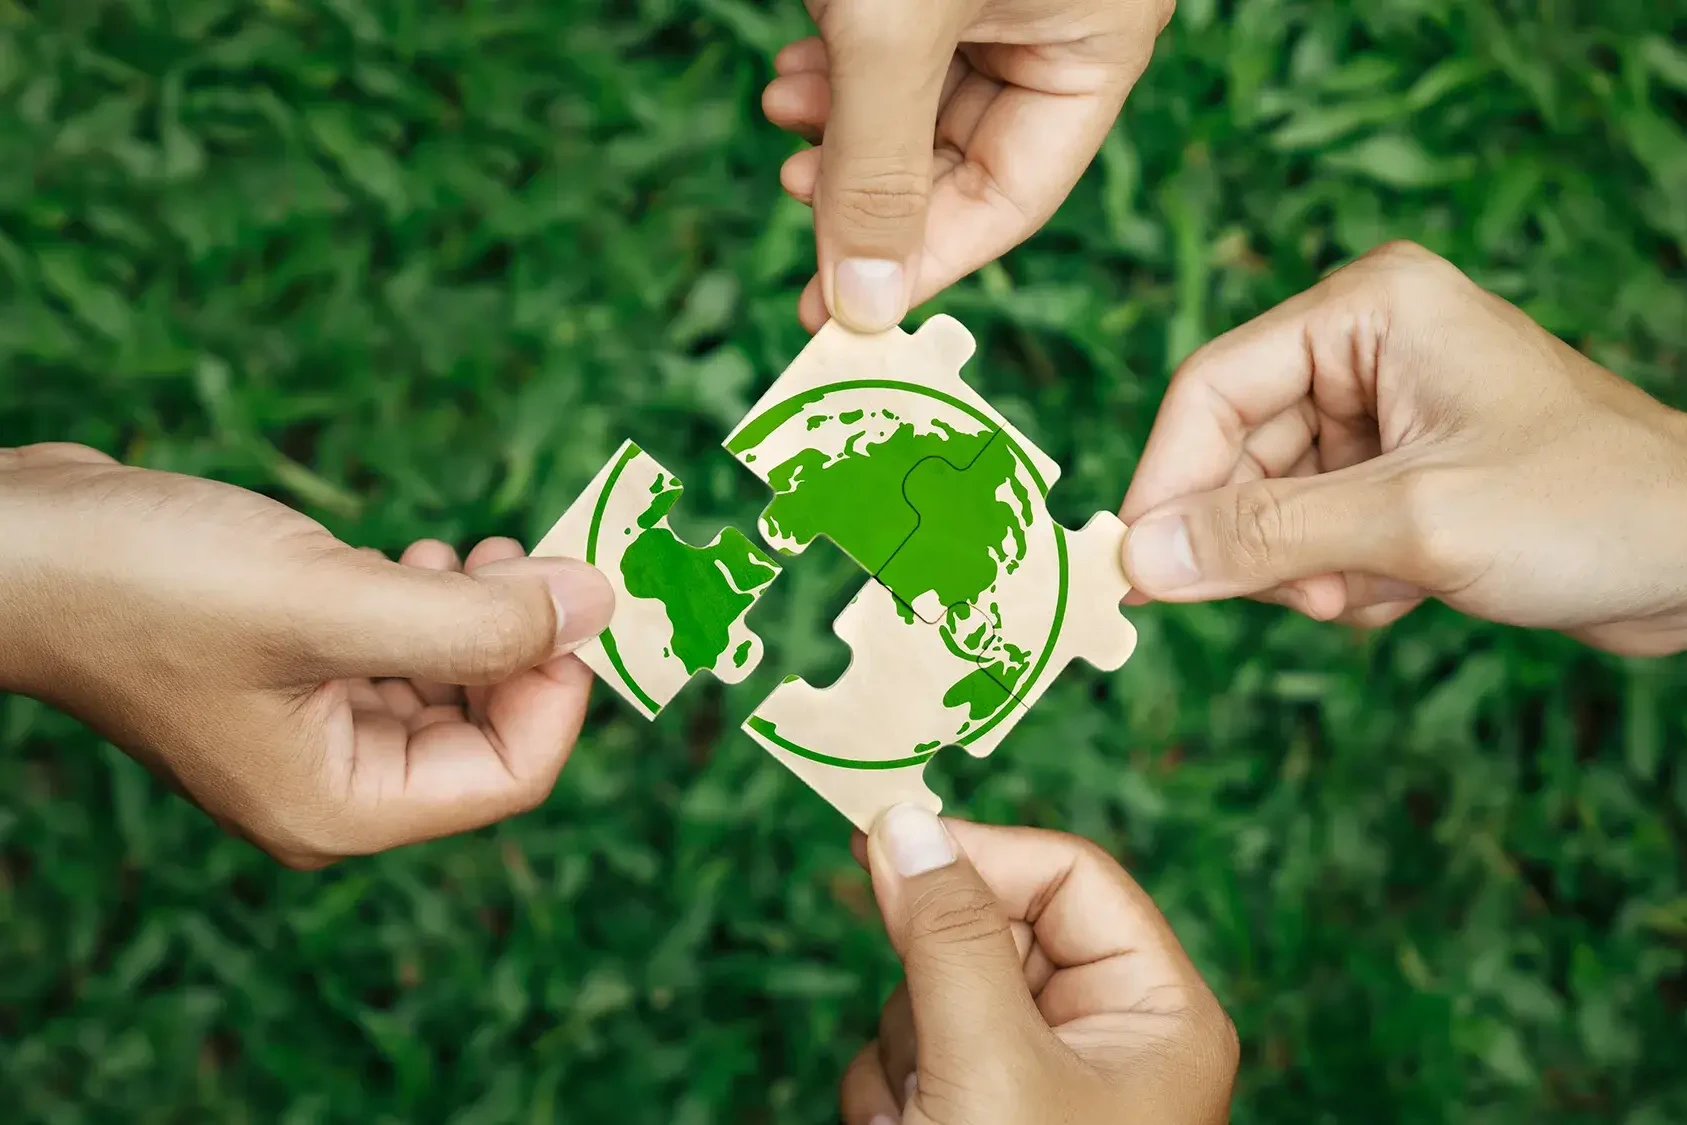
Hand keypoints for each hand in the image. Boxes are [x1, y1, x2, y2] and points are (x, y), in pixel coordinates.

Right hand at [0, 443, 613, 866]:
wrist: (13, 548)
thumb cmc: (150, 586)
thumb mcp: (333, 603)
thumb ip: (477, 619)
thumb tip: (600, 603)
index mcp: (343, 805)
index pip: (515, 771)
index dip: (563, 682)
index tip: (578, 589)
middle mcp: (333, 787)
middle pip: (489, 730)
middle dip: (524, 641)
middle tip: (527, 551)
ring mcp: (309, 735)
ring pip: (448, 686)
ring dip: (480, 616)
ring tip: (467, 547)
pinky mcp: (291, 677)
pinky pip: (398, 657)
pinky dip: (428, 607)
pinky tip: (418, 555)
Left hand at [763, 0, 1174, 332]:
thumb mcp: (891, 34)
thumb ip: (874, 170)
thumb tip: (861, 308)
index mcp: (1099, 41)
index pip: (1013, 196)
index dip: (922, 259)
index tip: (839, 312)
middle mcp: (1063, 24)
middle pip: (962, 158)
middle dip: (868, 183)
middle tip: (797, 199)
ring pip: (917, 105)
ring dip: (841, 126)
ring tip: (784, 112)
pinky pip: (895, 50)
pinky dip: (838, 72)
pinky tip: (793, 75)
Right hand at [842, 807, 1236, 1124]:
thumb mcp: (990, 1060)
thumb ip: (950, 935)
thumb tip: (904, 824)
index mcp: (1157, 1014)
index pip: (1068, 876)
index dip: (980, 853)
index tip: (881, 838)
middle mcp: (1103, 1038)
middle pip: (990, 930)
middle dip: (931, 985)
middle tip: (929, 1048)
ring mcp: (1035, 1079)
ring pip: (934, 992)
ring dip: (906, 1053)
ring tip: (922, 1118)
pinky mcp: (973, 1111)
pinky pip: (908, 1052)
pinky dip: (890, 1095)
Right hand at [1118, 241, 1686, 656]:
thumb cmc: (1588, 507)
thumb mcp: (1411, 522)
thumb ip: (1265, 538)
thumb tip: (1139, 560)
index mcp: (1367, 309)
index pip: (1213, 389)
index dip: (1169, 481)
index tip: (1139, 570)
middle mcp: (1367, 345)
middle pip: (1238, 451)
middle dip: (1263, 540)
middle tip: (1303, 599)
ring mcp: (1385, 409)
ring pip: (1273, 502)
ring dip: (1307, 569)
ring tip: (1375, 592)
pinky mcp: (1400, 469)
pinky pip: (1317, 528)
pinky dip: (1343, 575)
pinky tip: (1405, 590)